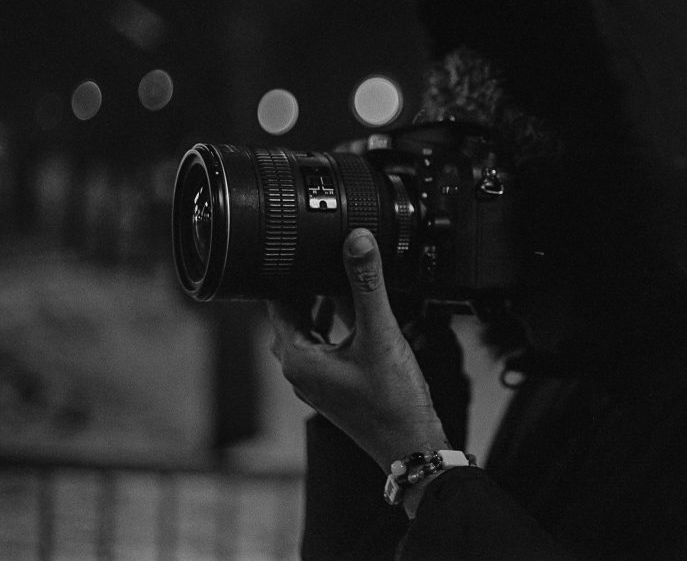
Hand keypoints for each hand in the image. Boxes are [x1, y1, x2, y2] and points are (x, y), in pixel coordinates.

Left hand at [268, 228, 449, 472]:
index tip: (295, 247)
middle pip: (288, 317)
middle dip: (301, 288)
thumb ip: (367, 283)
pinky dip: (331, 327)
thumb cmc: (392, 402)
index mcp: (298, 358)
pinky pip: (321, 348)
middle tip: (318, 258)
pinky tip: (353, 318)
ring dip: (316, 308)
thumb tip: (357, 240)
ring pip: (305, 333)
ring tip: (333, 281)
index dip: (284, 274)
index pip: (275, 304)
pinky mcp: (333, 388)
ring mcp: (315, 383)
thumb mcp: (380, 333)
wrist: (411, 446)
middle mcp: (299, 372)